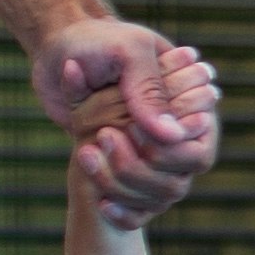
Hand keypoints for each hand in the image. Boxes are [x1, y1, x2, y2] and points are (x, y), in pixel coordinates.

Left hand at [37, 16, 222, 220]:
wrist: (55, 54)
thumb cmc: (92, 44)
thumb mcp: (124, 54)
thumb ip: (150, 91)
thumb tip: (171, 135)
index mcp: (187, 96)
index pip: (199, 138)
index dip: (168, 143)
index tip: (126, 126)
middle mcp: (175, 127)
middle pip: (183, 169)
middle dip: (139, 164)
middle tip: (101, 137)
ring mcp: (152, 148)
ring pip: (163, 191)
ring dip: (121, 182)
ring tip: (84, 154)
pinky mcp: (128, 164)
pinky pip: (142, 207)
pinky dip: (123, 210)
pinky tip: (100, 201)